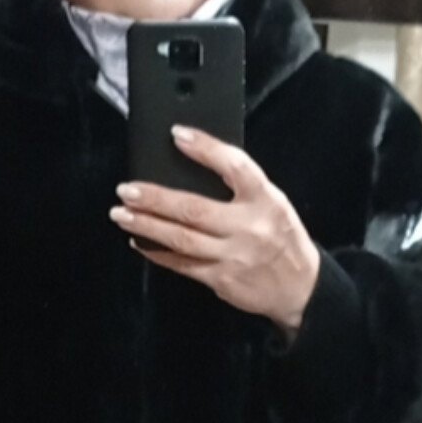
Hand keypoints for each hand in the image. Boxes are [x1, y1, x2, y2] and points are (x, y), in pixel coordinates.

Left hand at [109, 125, 321, 332]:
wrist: (300, 288)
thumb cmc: (280, 237)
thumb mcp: (272, 202)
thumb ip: (240, 187)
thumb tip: (190, 163)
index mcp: (265, 199)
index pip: (235, 166)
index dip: (205, 148)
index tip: (176, 134)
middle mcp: (249, 227)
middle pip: (194, 209)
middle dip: (155, 198)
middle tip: (126, 189)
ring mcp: (233, 256)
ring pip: (181, 239)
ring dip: (146, 225)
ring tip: (121, 214)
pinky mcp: (221, 279)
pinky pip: (182, 265)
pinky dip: (157, 253)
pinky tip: (139, 241)